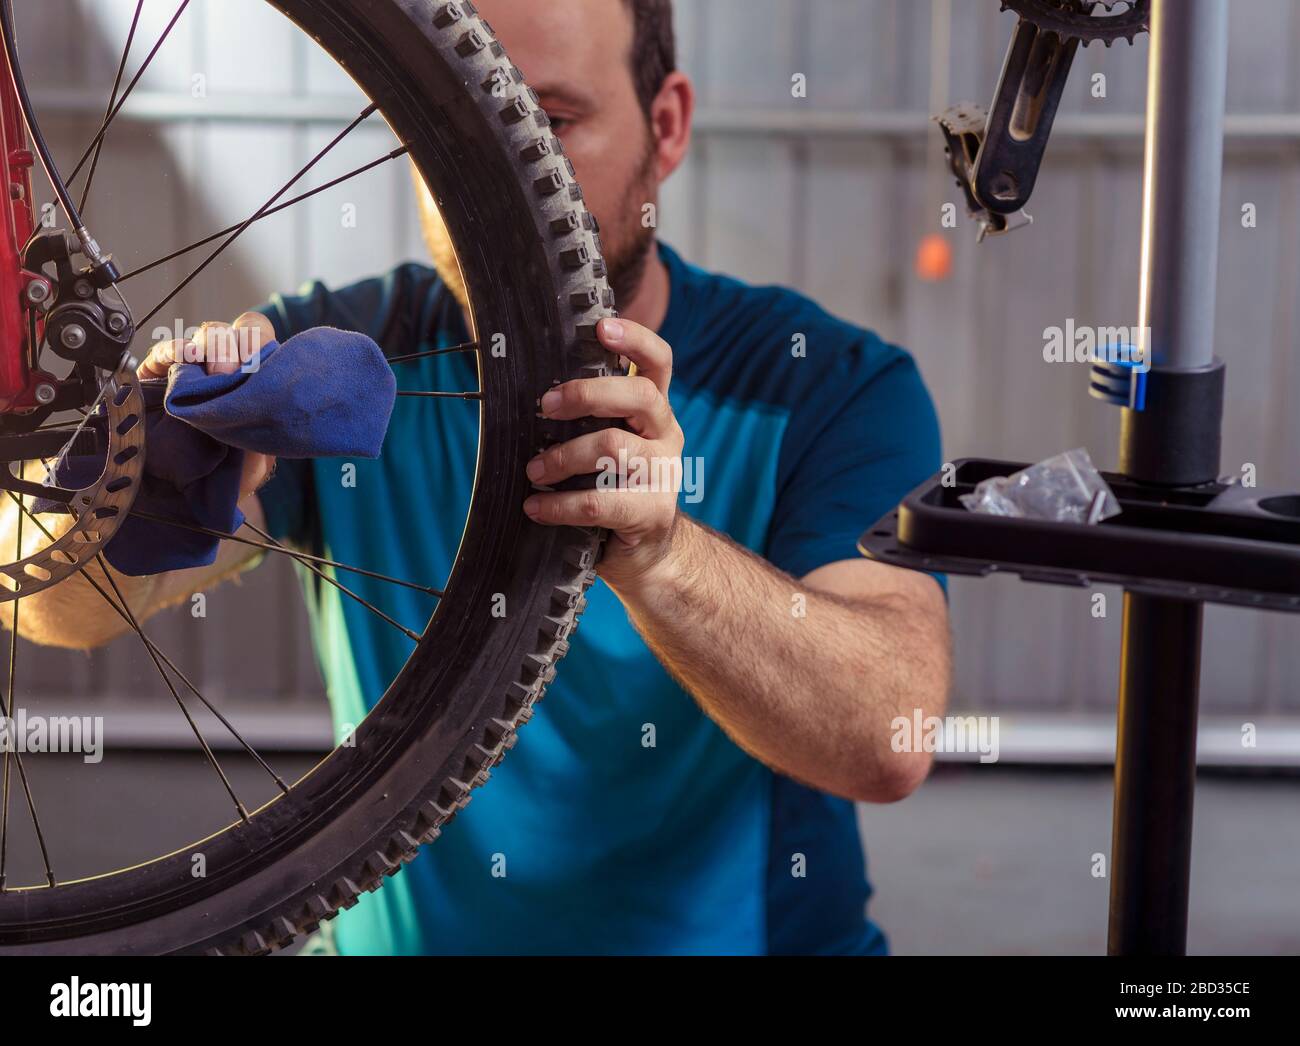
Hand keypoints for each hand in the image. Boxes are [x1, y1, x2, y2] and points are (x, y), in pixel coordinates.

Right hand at [137, 311, 276, 497]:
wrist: (191, 497)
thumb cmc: (230, 473)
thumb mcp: (261, 448)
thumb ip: (266, 415)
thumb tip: (268, 390)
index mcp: (255, 377)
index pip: (261, 338)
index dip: (259, 342)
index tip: (257, 366)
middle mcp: (225, 366)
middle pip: (235, 331)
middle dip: (237, 345)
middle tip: (230, 374)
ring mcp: (193, 369)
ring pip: (206, 335)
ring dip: (211, 346)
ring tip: (209, 370)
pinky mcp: (159, 376)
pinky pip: (165, 352)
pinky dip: (173, 350)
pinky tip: (180, 358)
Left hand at [523, 317, 684, 592]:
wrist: (645, 554)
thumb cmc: (612, 488)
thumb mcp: (606, 447)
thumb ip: (588, 420)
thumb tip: (530, 398)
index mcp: (655, 412)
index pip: (658, 363)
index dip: (635, 340)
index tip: (603, 326)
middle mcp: (666, 435)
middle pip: (639, 396)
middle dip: (588, 394)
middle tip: (545, 405)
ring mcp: (664, 475)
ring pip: (614, 447)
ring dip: (564, 457)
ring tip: (532, 471)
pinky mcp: (653, 514)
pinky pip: (601, 502)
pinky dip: (560, 505)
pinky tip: (536, 508)